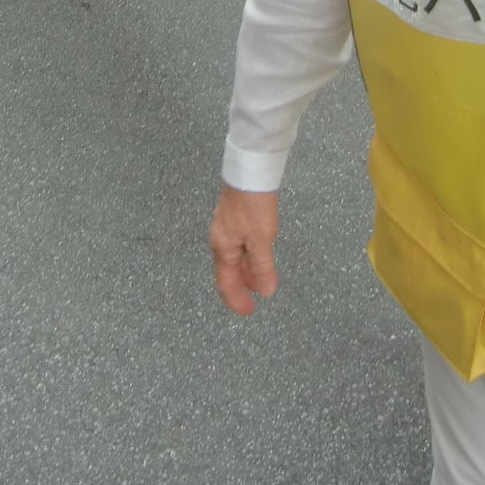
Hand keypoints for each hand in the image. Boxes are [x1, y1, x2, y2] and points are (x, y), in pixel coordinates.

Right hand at [209, 186, 279, 314]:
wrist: (248, 172)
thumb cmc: (254, 207)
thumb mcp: (261, 240)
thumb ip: (262, 266)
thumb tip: (264, 291)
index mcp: (223, 248)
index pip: (226, 282)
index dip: (236, 299)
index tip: (247, 312)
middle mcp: (220, 241)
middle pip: (227, 272)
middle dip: (239, 288)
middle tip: (252, 303)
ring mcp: (225, 230)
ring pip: (232, 260)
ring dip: (244, 274)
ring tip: (257, 284)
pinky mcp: (233, 220)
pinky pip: (237, 248)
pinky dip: (246, 259)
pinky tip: (256, 258)